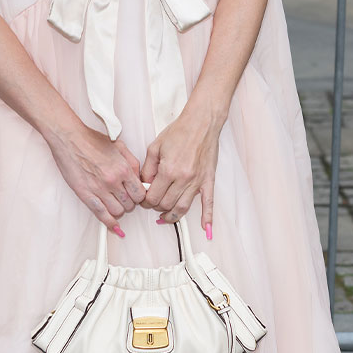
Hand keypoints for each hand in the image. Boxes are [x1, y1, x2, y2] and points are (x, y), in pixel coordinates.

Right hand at [46, 123, 145, 234]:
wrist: (69, 138)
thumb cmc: (92, 140)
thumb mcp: (119, 146)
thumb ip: (133, 163)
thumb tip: (139, 178)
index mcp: (123, 168)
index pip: (140, 193)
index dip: (139, 195)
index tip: (136, 194)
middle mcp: (113, 180)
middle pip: (130, 204)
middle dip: (129, 202)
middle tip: (124, 196)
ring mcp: (99, 189)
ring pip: (117, 212)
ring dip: (119, 209)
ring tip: (115, 202)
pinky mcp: (85, 194)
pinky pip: (101, 215)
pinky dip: (109, 223)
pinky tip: (114, 226)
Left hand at [139, 106, 223, 236]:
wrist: (201, 123)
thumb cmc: (179, 131)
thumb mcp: (155, 147)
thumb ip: (147, 168)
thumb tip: (145, 184)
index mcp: (168, 170)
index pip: (153, 197)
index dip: (145, 200)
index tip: (144, 198)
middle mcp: (183, 179)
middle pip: (166, 205)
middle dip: (156, 207)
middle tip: (153, 202)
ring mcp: (197, 181)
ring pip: (183, 208)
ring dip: (172, 216)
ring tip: (165, 216)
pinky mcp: (208, 181)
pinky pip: (208, 203)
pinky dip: (207, 218)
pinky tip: (206, 229)